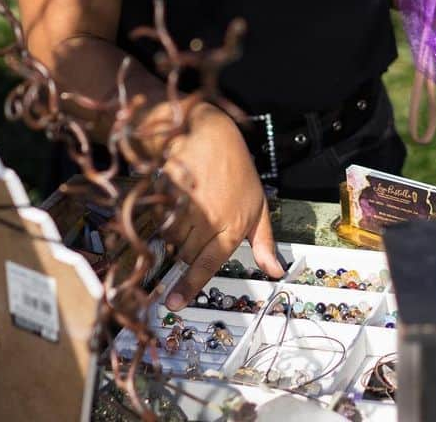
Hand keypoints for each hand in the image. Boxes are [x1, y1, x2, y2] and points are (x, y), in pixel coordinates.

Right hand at [156, 101, 284, 309]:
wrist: (206, 131)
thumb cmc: (236, 167)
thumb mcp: (258, 205)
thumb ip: (264, 242)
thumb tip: (275, 271)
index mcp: (232, 226)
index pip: (208, 265)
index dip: (188, 287)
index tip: (173, 304)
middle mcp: (208, 220)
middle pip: (186, 254)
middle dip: (188, 251)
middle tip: (196, 231)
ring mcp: (185, 206)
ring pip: (171, 239)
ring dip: (176, 236)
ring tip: (187, 214)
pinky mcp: (167, 194)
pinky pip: (160, 219)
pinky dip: (164, 220)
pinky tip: (173, 206)